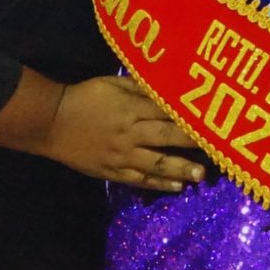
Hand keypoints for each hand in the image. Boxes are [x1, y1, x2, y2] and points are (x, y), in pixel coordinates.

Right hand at [41, 75, 204, 190]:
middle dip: (191, 143)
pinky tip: (177, 187)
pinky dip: (159, 183)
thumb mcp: (113, 82)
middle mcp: (130, 133)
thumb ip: (140, 86)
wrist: (53, 122)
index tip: (210, 118)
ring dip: (180, 170)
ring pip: (156, 164)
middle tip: (215, 150)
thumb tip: (166, 82)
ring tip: (201, 176)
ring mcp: (122, 155)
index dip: (188, 115)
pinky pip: (140, 179)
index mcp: (130, 108)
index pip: (165, 111)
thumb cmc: (86, 97)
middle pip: (166, 137)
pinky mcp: (113, 172)